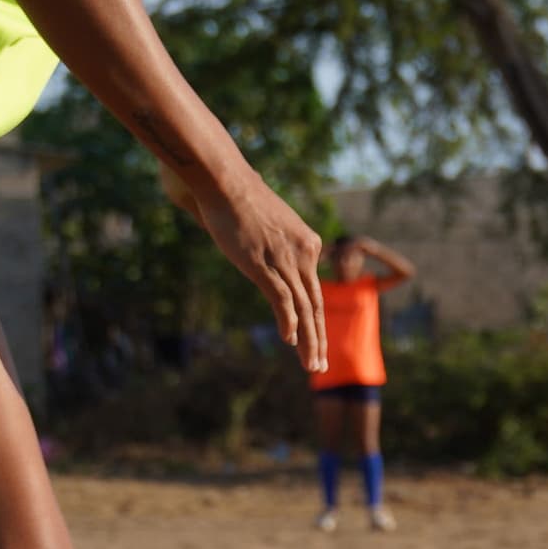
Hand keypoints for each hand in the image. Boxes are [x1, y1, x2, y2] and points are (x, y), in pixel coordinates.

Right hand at [189, 169, 326, 372]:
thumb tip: (261, 256)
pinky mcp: (264, 264)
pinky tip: (289, 341)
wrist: (227, 182)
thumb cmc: (241, 199)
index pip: (314, 290)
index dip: (315, 320)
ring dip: (307, 341)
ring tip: (311, 366)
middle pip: (315, 304)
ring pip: (303, 308)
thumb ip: (273, 246)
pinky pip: (282, 300)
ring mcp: (284, 260)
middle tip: (320, 366)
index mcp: (308, 244)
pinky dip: (288, 322)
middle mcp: (303, 253)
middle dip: (318, 339)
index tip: (314, 341)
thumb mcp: (268, 226)